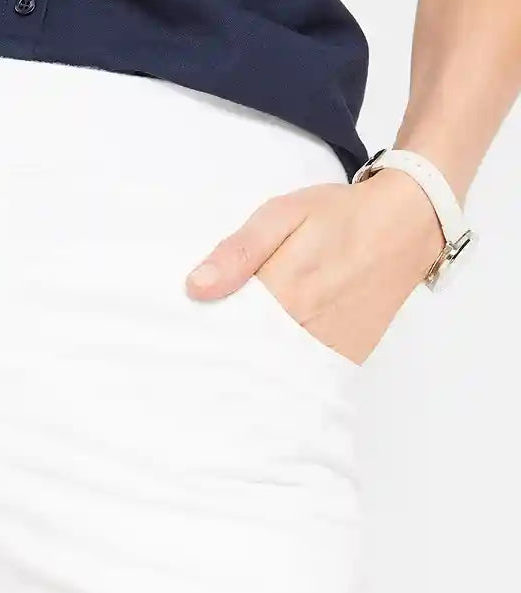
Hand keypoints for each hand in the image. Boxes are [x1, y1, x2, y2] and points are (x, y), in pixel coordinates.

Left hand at [184, 170, 445, 364]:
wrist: (407, 224)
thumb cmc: (341, 216)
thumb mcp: (282, 214)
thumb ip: (238, 251)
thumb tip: (196, 287)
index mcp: (283, 292)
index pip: (225, 332)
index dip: (202, 337)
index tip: (185, 339)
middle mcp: (305, 328)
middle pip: (248, 358)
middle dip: (225, 358)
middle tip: (199, 358)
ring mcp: (329, 347)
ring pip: (276, 374)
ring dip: (253, 372)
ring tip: (232, 365)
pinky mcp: (347, 357)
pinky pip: (307, 378)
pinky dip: (286, 376)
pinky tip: (269, 368)